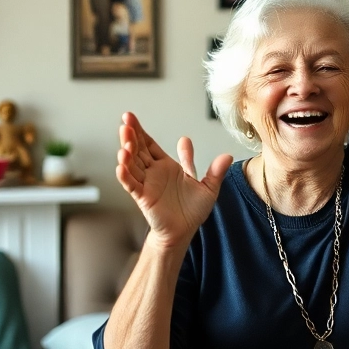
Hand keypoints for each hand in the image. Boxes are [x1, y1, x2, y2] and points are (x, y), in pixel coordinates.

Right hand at [116, 112, 233, 248]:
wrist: (184, 231)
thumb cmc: (192, 211)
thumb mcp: (208, 188)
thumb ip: (215, 172)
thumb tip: (228, 156)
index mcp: (166, 166)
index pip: (149, 145)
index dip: (141, 132)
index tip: (131, 117)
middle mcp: (153, 172)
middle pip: (138, 150)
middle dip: (131, 136)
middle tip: (125, 121)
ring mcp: (146, 184)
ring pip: (132, 165)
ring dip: (127, 153)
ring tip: (125, 142)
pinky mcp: (143, 197)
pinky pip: (131, 185)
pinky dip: (125, 175)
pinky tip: (121, 165)